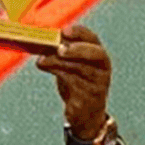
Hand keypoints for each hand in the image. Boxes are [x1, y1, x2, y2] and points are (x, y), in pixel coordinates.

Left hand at [36, 24, 111, 140]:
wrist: (84, 113)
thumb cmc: (77, 84)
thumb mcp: (69, 66)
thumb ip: (60, 54)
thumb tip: (42, 43)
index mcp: (98, 55)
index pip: (92, 39)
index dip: (79, 33)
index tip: (64, 31)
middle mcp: (102, 68)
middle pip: (95, 54)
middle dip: (77, 49)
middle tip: (59, 49)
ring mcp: (98, 83)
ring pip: (81, 69)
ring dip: (59, 63)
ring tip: (42, 60)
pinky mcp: (89, 98)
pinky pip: (75, 84)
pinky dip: (58, 75)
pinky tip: (45, 69)